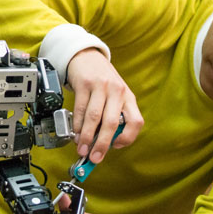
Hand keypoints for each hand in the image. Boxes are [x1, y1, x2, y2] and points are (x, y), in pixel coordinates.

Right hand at [67, 48, 143, 162]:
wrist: (87, 57)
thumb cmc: (103, 81)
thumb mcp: (115, 96)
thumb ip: (113, 116)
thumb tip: (104, 143)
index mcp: (128, 97)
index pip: (136, 122)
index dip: (127, 138)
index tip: (115, 147)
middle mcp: (117, 91)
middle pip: (112, 123)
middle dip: (102, 144)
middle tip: (95, 157)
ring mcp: (101, 86)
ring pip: (94, 118)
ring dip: (87, 137)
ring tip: (82, 148)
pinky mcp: (85, 84)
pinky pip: (81, 109)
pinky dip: (77, 125)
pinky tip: (76, 133)